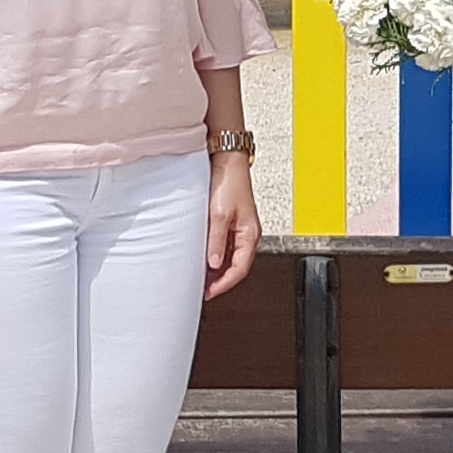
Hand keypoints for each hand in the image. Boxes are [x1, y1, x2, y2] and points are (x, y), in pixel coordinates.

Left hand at [201, 151, 259, 298]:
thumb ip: (216, 241)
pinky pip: (225, 247)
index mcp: (250, 234)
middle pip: (236, 266)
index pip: (240, 269)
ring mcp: (240, 229)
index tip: (210, 292)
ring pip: (231, 258)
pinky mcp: (231, 222)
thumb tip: (213, 264)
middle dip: (221, 280)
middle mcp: (247, 234)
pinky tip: (204, 258)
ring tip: (201, 277)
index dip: (225, 283)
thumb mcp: (219, 214)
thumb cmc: (229, 182)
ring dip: (217, 269)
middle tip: (204, 290)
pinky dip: (216, 256)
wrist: (227, 160)